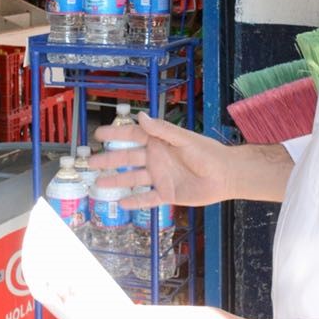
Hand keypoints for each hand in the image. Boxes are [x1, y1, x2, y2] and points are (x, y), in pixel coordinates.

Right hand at [88, 112, 233, 209]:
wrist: (227, 175)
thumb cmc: (208, 153)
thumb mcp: (184, 139)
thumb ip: (162, 130)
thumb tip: (140, 115)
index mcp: (159, 142)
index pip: (133, 136)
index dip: (115, 134)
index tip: (99, 135)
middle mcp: (156, 159)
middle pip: (127, 158)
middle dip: (109, 160)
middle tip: (91, 163)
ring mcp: (160, 177)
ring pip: (133, 179)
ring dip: (116, 181)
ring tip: (98, 183)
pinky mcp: (167, 194)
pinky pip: (147, 199)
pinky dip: (135, 201)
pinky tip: (121, 203)